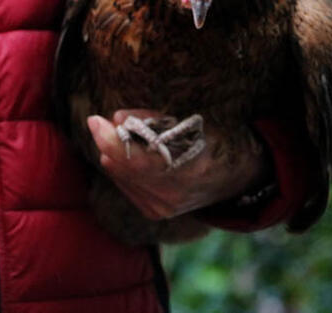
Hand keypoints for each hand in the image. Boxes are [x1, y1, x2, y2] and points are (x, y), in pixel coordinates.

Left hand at [87, 110, 268, 219]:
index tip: (95, 119)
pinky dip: (121, 169)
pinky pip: (127, 187)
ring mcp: (163, 208)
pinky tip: (124, 156)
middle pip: (124, 168)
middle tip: (101, 123)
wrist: (235, 178)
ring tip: (116, 135)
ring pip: (121, 177)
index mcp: (187, 170)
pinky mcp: (155, 213)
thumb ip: (152, 121)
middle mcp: (172, 195)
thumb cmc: (212, 140)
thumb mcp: (189, 123)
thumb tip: (116, 118)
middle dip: (107, 143)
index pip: (136, 159)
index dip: (110, 139)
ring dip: (113, 154)